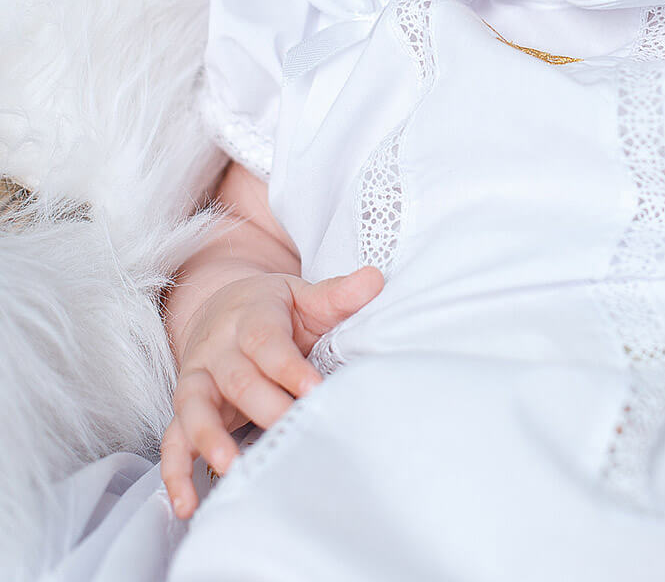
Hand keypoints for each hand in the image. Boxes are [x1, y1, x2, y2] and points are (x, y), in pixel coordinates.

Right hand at [160, 265, 383, 519]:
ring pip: (195, 407)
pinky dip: (175, 472)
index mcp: (251, 317)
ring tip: (231, 467)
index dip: (288, 366)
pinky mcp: (186, 409)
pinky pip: (173, 439)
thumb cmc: (276, 309)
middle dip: (264, 406)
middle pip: (237, 379)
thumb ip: (336, 294)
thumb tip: (375, 279)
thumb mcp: (305, 296)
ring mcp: (198, 379)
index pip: (266, 342)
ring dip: (210, 438)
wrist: (224, 307)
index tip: (313, 388)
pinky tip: (186, 503)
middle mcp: (218, 349)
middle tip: (292, 428)